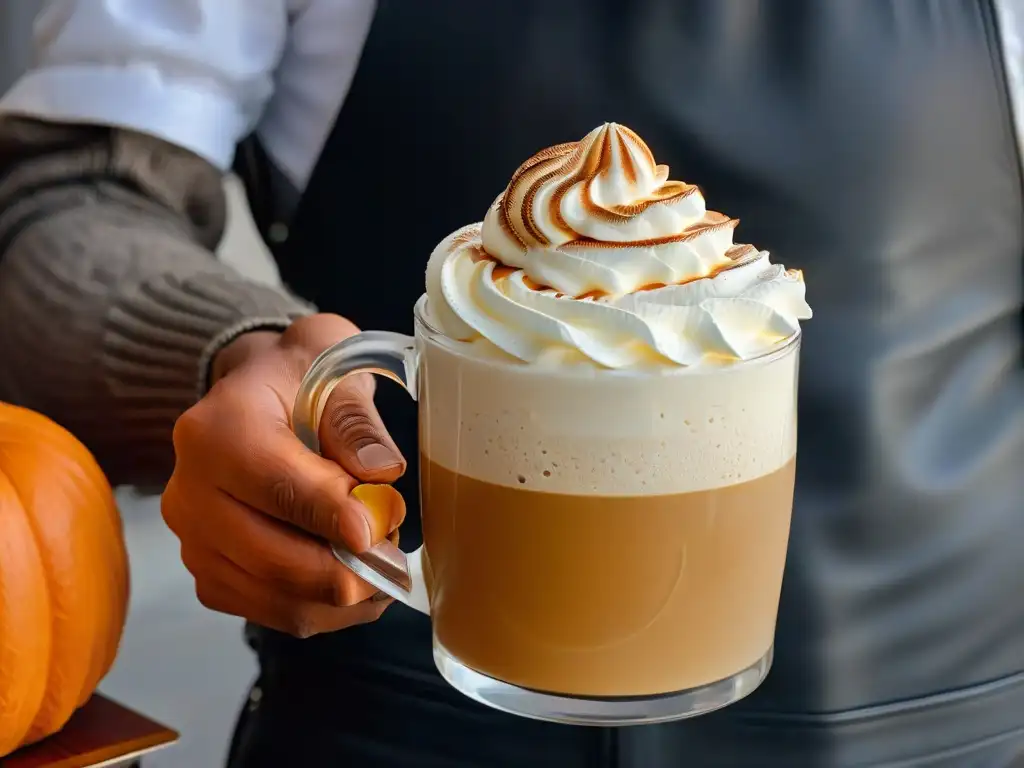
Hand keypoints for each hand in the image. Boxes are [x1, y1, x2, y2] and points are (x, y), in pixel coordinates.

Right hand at [162, 315, 406, 637]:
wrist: (257, 396)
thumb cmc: (299, 380)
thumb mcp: (333, 373)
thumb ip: (356, 423)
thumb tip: (382, 473)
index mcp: (216, 429)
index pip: (275, 486)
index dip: (330, 516)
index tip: (376, 532)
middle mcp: (190, 490)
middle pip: (271, 555)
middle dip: (344, 567)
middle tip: (396, 556)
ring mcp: (194, 539)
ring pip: (275, 595)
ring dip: (340, 596)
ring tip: (384, 568)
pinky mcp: (210, 573)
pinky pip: (271, 612)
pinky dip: (323, 608)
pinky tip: (357, 583)